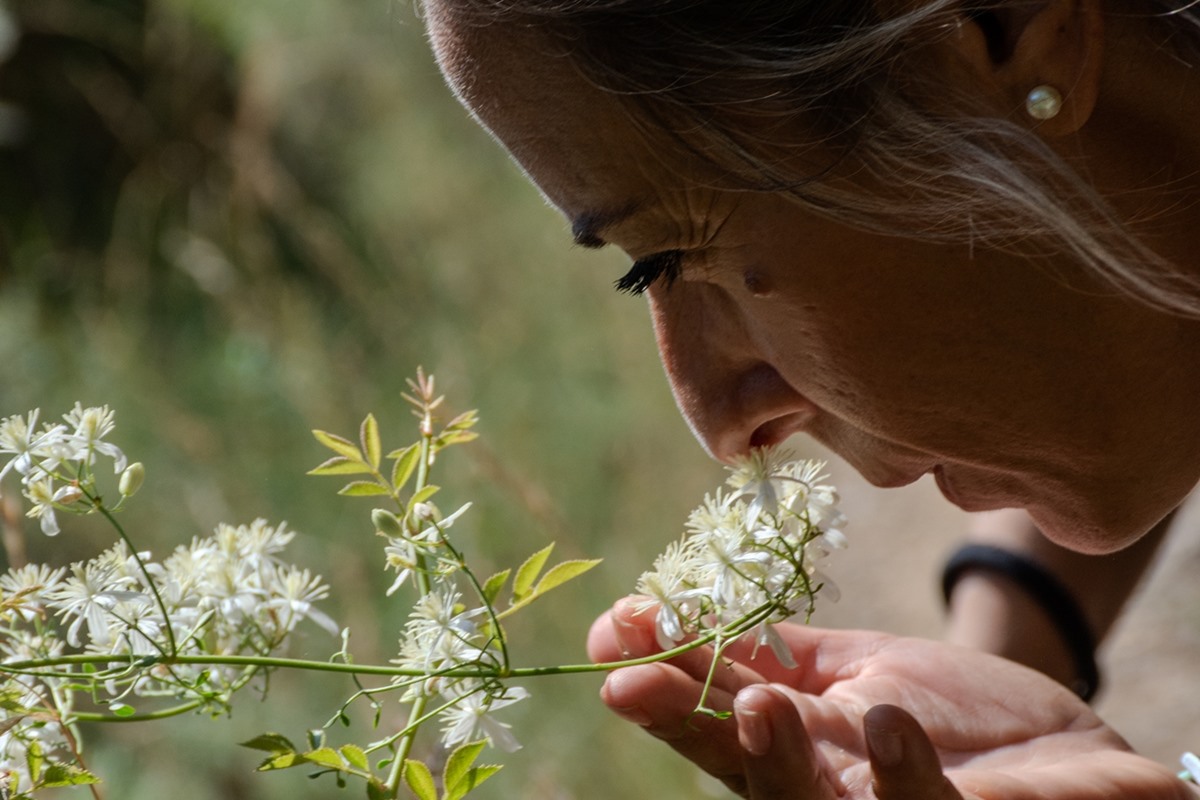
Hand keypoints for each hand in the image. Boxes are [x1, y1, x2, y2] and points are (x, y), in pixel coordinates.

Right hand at [588, 598, 1188, 799]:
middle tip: (633, 681)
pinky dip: (898, 773)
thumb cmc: (953, 716)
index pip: (712, 716)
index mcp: (798, 749)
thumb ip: (778, 654)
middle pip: (742, 772)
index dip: (660, 678)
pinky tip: (884, 724)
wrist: (1068, 755)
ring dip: (776, 760)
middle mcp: (827, 794)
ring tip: (757, 701)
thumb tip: (671, 609)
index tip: (611, 632)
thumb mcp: (856, 669)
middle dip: (685, 723)